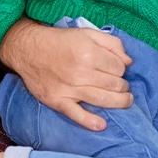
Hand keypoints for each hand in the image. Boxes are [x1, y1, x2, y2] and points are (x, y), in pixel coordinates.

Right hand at [0, 20, 133, 131]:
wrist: (28, 49)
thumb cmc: (61, 41)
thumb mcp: (88, 33)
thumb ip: (112, 43)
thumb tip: (129, 61)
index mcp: (89, 53)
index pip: (118, 67)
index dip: (122, 69)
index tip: (117, 69)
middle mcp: (80, 72)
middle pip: (113, 84)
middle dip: (123, 86)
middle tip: (123, 86)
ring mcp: (68, 88)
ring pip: (101, 99)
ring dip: (118, 102)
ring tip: (126, 101)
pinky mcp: (57, 100)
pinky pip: (75, 114)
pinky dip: (89, 121)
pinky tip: (101, 125)